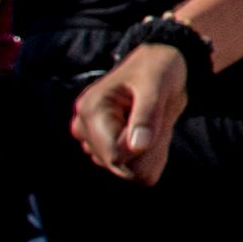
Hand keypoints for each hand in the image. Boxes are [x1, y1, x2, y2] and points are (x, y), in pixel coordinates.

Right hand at [73, 42, 190, 183]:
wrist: (156, 69)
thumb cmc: (156, 69)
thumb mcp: (157, 82)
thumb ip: (147, 114)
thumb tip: (137, 147)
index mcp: (91, 110)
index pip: (116, 155)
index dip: (144, 146)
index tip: (155, 120)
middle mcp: (84, 130)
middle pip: (125, 169)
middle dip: (151, 149)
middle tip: (158, 119)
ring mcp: (93, 144)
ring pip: (132, 173)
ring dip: (153, 151)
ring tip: (152, 122)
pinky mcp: (105, 153)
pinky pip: (136, 172)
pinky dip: (151, 155)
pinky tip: (149, 132)